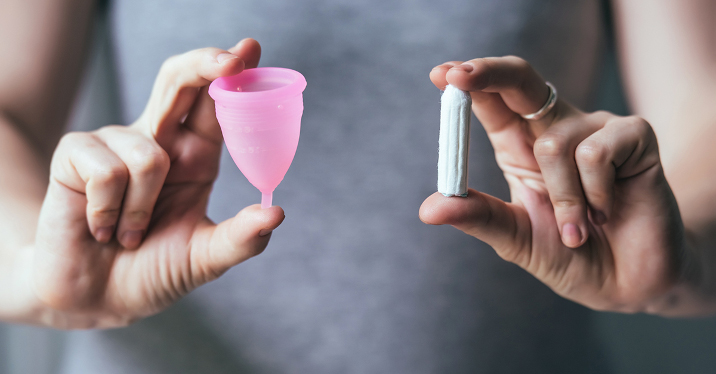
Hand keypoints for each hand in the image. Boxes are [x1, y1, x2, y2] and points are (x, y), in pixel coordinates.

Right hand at [27, 39, 284, 327]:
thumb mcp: (204, 259)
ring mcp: (115, 144)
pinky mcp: (75, 155)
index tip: (250, 50)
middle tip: (232, 59)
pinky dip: (109, 212)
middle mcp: (159, 142)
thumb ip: (241, 239)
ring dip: (143, 211)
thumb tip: (276, 212)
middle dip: (204, 65)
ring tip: (130, 235)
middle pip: (179, 82)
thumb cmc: (152, 272)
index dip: (232, 73)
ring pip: (149, 155)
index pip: (216, 105)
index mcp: (195, 157)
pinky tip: (101, 229)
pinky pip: (107, 171)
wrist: (96, 300)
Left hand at [421, 57, 686, 313]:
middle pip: (520, 81)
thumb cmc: (569, 256)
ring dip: (563, 199)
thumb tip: (428, 209)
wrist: (628, 284)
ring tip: (579, 230)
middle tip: (457, 76)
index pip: (492, 102)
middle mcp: (555, 129)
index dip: (468, 82)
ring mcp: (595, 129)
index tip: (440, 74)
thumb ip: (477, 217)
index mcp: (520, 147)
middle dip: (487, 73)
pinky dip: (595, 194)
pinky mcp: (635, 136)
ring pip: (554, 143)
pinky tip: (607, 212)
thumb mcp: (515, 237)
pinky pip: (596, 153)